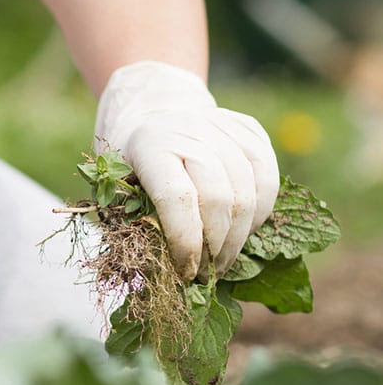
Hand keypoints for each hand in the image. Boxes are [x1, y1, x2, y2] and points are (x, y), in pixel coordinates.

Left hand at [95, 61, 278, 280]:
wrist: (152, 110)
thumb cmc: (131, 161)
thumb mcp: (117, 187)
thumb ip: (135, 223)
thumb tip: (160, 274)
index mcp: (149, 145)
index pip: (176, 199)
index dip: (185, 243)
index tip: (186, 273)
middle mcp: (188, 129)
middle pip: (218, 198)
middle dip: (216, 247)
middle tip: (207, 273)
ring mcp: (221, 125)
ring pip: (248, 191)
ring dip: (240, 237)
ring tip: (223, 260)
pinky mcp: (248, 127)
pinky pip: (268, 176)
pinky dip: (261, 210)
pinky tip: (245, 230)